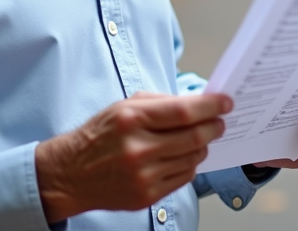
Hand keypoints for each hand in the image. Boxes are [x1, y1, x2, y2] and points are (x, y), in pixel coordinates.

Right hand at [35, 91, 230, 222]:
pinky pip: (184, 177)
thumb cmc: (101, 135)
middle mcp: (137, 148)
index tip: (225, 103)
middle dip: (214, 127)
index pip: (183, 111)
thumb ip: (160, 102)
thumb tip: (198, 102)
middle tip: (220, 122)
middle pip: (194, 136)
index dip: (210, 106)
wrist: (72, 173)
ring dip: (202, 146)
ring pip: (193, 158)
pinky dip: (189, 164)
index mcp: (131, 118)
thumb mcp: (124, 106)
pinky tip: (181, 156)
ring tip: (199, 138)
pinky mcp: (147, 196)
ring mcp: (143, 175)